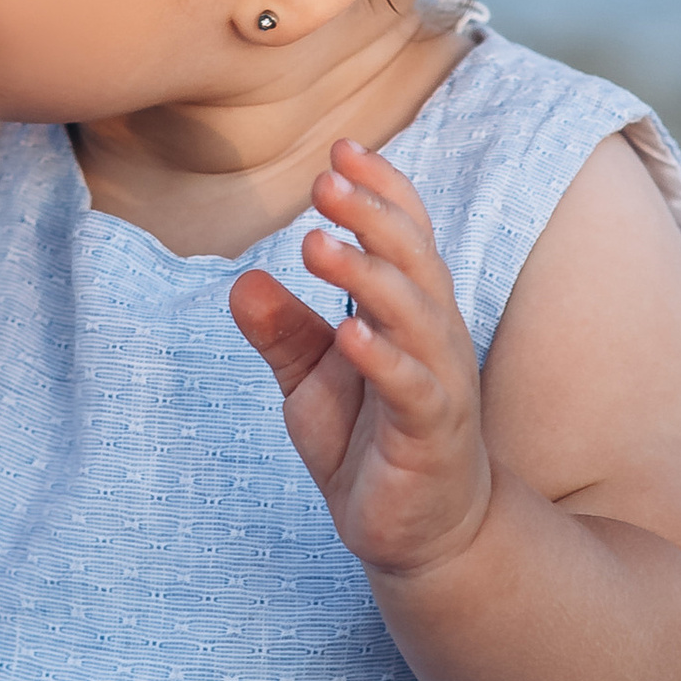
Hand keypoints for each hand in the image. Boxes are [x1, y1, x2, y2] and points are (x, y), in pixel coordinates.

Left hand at [228, 141, 491, 584]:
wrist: (418, 533)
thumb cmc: (370, 445)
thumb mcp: (312, 383)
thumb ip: (284, 333)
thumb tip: (242, 283)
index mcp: (410, 313)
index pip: (407, 235)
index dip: (381, 190)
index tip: (340, 147)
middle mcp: (435, 337)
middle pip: (414, 261)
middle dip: (372, 215)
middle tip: (325, 180)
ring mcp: (438, 384)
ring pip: (416, 316)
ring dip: (370, 276)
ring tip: (319, 245)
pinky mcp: (431, 434)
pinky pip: (411, 388)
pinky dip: (382, 358)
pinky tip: (348, 333)